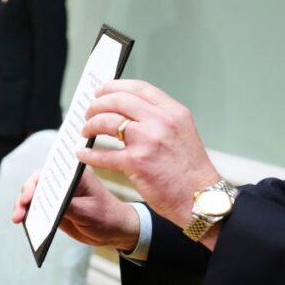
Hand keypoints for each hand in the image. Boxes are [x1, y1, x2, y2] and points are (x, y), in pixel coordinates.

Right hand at [13, 168, 139, 251]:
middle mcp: (62, 182)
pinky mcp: (53, 208)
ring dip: (22, 206)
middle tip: (20, 211)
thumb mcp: (88, 212)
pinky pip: (36, 209)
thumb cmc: (107, 217)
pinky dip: (28, 214)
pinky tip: (22, 222)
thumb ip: (67, 206)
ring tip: (17, 219)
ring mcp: (56, 195)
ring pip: (32, 196)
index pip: (48, 173)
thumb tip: (46, 203)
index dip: (34, 183)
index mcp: (74, 175)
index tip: (28, 197)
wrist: (115, 231)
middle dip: (24, 196)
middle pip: (35, 183)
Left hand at [78, 79, 221, 228]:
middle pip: (118, 101)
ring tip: (86, 131)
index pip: (138, 88)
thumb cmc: (189, 169)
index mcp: (173, 112)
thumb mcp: (181, 131)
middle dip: (97, 105)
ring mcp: (148, 141)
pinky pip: (103, 154)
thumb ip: (159, 117)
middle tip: (88, 112)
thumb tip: (127, 109)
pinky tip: (82, 154)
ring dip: (90, 125)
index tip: (100, 91)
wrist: (201, 197)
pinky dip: (88, 154)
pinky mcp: (136, 162)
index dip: (114, 86)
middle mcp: (161, 122)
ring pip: (107, 122)